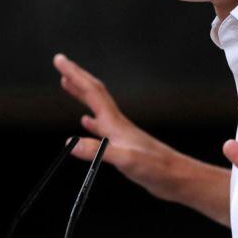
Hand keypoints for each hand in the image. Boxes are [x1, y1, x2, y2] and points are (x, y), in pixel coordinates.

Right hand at [52, 53, 181, 200]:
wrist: (178, 178)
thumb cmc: (157, 169)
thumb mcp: (126, 160)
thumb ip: (98, 151)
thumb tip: (71, 143)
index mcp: (115, 124)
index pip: (91, 92)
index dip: (74, 75)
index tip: (60, 60)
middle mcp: (117, 124)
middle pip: (94, 93)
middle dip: (76, 77)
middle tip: (61, 63)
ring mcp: (121, 134)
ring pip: (96, 107)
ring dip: (81, 94)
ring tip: (68, 85)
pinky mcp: (124, 145)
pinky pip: (102, 127)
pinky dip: (91, 122)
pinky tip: (86, 123)